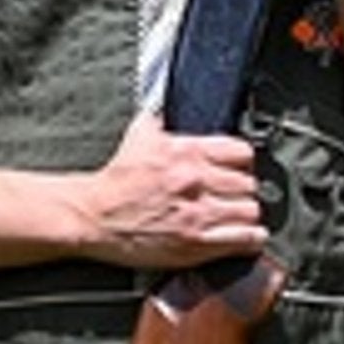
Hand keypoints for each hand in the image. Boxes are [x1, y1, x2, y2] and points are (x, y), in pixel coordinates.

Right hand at [76, 110, 268, 272]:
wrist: (92, 216)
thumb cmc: (115, 182)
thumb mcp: (140, 135)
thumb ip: (164, 119)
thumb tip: (171, 99)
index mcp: (186, 152)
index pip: (242, 152)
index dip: (242, 163)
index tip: (237, 170)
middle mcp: (195, 181)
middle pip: (249, 183)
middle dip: (242, 190)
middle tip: (233, 196)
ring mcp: (197, 214)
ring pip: (250, 210)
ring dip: (246, 214)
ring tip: (238, 216)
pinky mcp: (195, 244)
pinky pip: (244, 239)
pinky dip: (250, 239)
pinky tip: (245, 237)